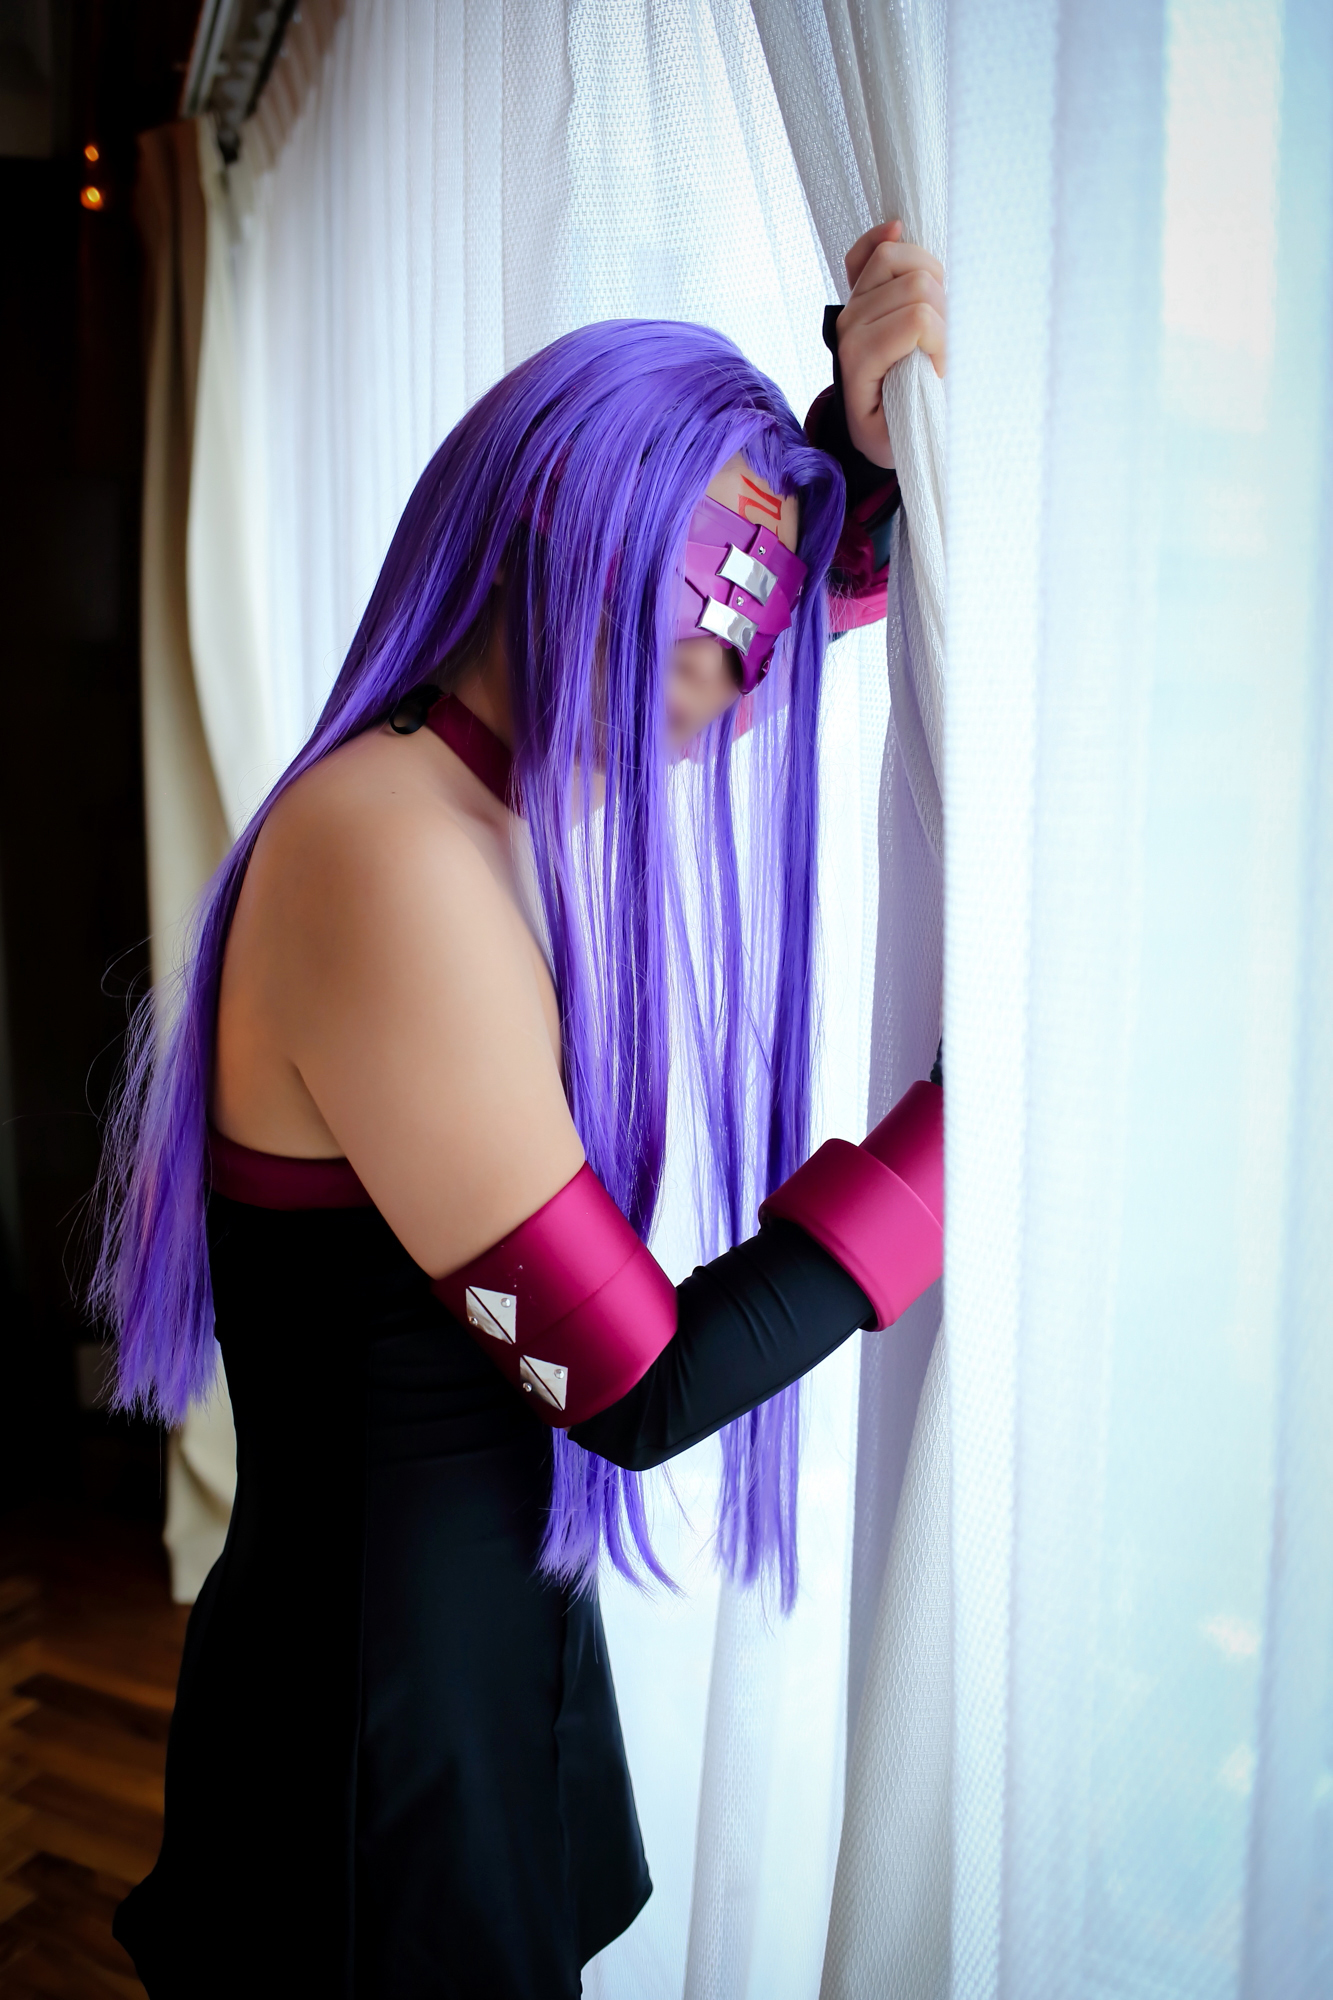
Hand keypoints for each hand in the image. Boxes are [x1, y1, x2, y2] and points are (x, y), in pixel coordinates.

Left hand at [836, 220, 945, 467]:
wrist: (868, 426)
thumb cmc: (890, 428)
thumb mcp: (904, 430)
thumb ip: (920, 394)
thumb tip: (937, 353)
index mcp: (859, 358)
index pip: (919, 319)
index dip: (942, 342)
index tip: (941, 373)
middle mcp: (850, 324)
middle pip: (917, 284)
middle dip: (942, 313)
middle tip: (940, 346)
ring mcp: (851, 304)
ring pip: (898, 256)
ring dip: (931, 279)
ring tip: (935, 314)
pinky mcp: (857, 293)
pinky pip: (865, 249)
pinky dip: (884, 236)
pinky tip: (899, 232)